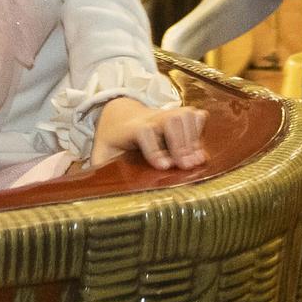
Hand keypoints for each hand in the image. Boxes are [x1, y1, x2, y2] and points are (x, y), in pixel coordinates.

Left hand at [93, 99, 207, 170]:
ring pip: (184, 115)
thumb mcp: (101, 153)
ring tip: (195, 161)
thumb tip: (101, 187)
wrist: (119, 115)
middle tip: (186, 166)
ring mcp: (166, 114)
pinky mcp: (178, 114)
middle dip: (180, 143)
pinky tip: (198, 149)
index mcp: (129, 129)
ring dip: (193, 138)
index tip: (163, 167)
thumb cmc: (112, 141)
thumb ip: (100, 169)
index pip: (143, 132)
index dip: (154, 148)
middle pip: (169, 119)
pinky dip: (201, 130)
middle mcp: (150, 118)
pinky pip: (195, 115)